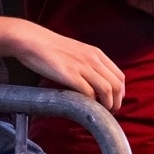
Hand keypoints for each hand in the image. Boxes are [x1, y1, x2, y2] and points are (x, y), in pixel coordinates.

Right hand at [6, 18, 125, 110]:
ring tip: (100, 113)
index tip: (114, 103)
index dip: (120, 93)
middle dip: (116, 103)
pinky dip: (90, 103)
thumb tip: (94, 82)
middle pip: (116, 85)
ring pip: (106, 90)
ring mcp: (82, 66)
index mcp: (96, 54)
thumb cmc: (51, 48)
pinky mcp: (70, 74)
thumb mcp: (77, 52)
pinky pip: (88, 92)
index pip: (119, 76)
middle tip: (109, 113)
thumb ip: (88, 64)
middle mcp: (93, 59)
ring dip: (106, 106)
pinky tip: (85, 107)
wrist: (32, 40)